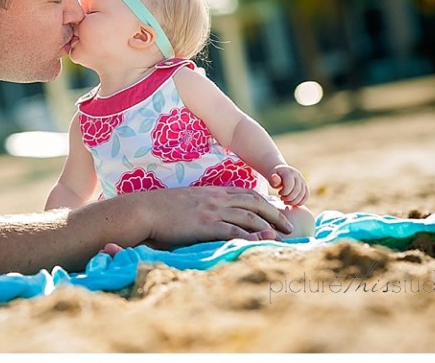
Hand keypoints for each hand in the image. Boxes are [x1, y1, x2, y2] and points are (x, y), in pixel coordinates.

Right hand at [143, 186, 294, 245]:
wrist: (145, 210)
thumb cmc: (162, 209)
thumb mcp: (188, 202)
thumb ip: (203, 206)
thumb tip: (211, 217)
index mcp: (212, 192)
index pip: (246, 193)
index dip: (265, 201)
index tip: (277, 210)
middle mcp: (216, 198)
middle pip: (254, 202)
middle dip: (274, 213)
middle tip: (289, 225)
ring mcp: (212, 211)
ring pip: (249, 216)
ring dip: (269, 225)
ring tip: (284, 236)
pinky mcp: (206, 225)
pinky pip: (234, 230)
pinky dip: (251, 236)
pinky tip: (263, 242)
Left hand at [269, 165, 308, 205]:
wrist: (282, 172)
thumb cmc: (276, 176)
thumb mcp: (272, 177)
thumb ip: (274, 180)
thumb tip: (274, 177)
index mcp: (289, 172)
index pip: (290, 185)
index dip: (284, 192)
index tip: (279, 193)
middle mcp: (298, 176)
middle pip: (297, 191)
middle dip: (289, 198)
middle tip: (282, 199)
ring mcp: (302, 181)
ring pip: (302, 194)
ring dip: (294, 201)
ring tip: (286, 201)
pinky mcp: (305, 186)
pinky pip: (306, 195)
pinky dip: (301, 202)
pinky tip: (293, 204)